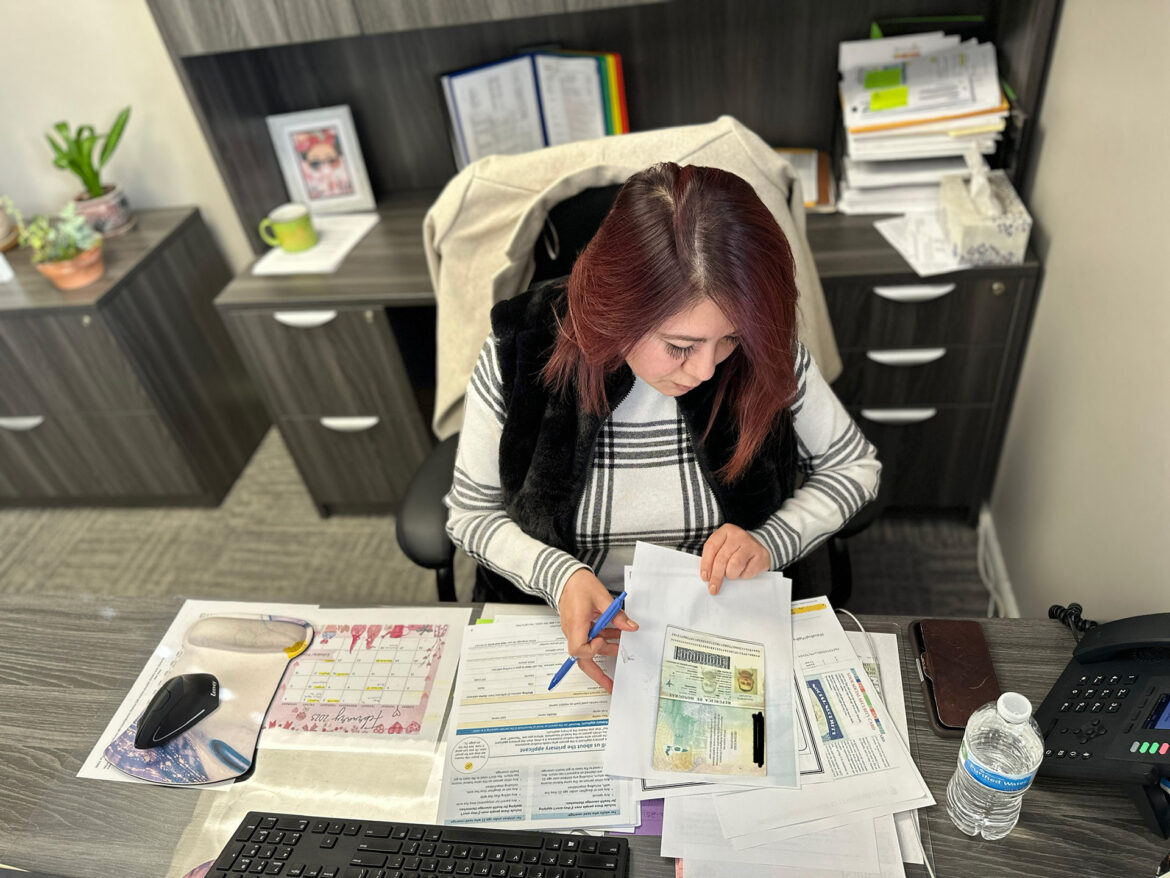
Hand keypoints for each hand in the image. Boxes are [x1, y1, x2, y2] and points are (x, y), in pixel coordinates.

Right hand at [557, 568, 637, 692]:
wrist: (565, 577)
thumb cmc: (579, 585)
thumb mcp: (602, 597)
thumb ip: (617, 615)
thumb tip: (631, 628)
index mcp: (576, 624)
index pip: (578, 649)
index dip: (593, 650)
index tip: (603, 639)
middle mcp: (573, 631)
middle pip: (582, 660)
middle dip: (597, 674)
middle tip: (610, 685)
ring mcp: (575, 631)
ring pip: (590, 649)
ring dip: (607, 649)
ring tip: (623, 646)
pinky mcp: (578, 628)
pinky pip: (590, 639)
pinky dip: (603, 639)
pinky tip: (615, 635)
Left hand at [700, 524, 770, 594]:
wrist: (758, 549)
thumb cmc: (736, 550)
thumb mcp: (723, 548)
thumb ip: (713, 558)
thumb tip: (707, 577)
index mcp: (726, 530)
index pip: (711, 547)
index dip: (706, 564)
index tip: (705, 578)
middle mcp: (738, 534)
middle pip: (722, 558)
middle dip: (716, 576)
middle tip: (713, 588)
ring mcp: (751, 544)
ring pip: (734, 565)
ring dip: (731, 574)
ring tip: (732, 574)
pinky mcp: (761, 554)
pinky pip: (748, 571)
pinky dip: (743, 576)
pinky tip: (744, 571)